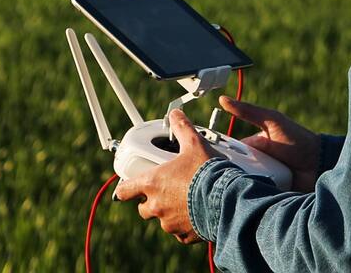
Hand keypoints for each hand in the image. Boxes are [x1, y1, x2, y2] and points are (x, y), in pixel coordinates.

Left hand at [113, 110, 217, 243]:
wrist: (226, 200)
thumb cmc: (207, 172)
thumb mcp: (194, 144)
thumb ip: (182, 128)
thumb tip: (175, 115)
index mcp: (152, 183)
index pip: (124, 190)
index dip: (125, 187)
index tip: (128, 186)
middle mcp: (157, 206)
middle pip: (143, 207)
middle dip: (151, 200)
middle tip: (165, 189)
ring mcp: (169, 223)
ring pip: (162, 219)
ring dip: (169, 211)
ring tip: (185, 199)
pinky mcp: (183, 235)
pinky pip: (179, 231)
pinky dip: (184, 224)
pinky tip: (196, 212)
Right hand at [220, 96, 320, 192]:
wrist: (321, 164)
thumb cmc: (299, 140)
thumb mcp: (272, 121)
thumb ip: (248, 111)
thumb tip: (223, 99)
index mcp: (253, 147)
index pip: (229, 152)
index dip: (218, 155)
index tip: (206, 157)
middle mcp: (255, 164)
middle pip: (233, 170)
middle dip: (227, 173)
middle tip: (218, 176)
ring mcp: (262, 180)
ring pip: (242, 185)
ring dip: (238, 186)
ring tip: (228, 191)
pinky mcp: (270, 194)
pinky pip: (255, 197)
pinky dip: (250, 197)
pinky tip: (243, 200)